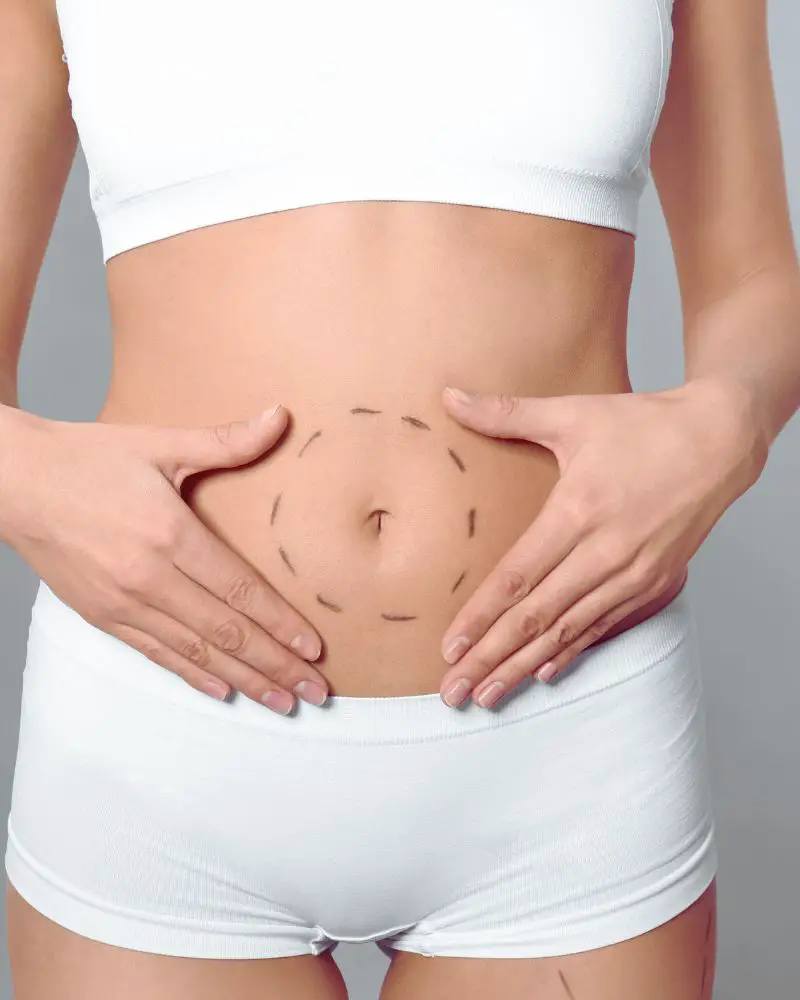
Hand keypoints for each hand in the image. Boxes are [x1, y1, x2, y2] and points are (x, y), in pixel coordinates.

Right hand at [0, 404, 328, 713]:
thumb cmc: (86, 459)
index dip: (280, 623)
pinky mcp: (102, 616)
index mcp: (169, 533)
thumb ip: (226, 441)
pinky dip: (193, 675)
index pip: (239, 591)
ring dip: (243, 680)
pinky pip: (156, 655)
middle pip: (225, 632)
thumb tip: (280, 417)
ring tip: (280, 702)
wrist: (14, 483)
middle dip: (274, 664)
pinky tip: (223, 690)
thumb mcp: (160, 444)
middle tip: (313, 689)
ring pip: (195, 653)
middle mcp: (148, 577)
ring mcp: (123, 602)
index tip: (312, 648)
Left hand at [437, 379, 766, 708]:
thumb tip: (449, 396)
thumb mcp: (573, 413)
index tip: (449, 648)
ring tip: (488, 695)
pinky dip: (572, 651)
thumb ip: (506, 413)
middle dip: (491, 658)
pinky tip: (544, 672)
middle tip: (454, 691)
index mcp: (579, 511)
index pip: (517, 578)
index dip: (480, 617)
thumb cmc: (644, 425)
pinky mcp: (655, 583)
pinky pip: (605, 626)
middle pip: (537, 617)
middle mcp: (606, 552)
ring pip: (568, 631)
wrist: (720, 440)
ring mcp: (634, 573)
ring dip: (525, 666)